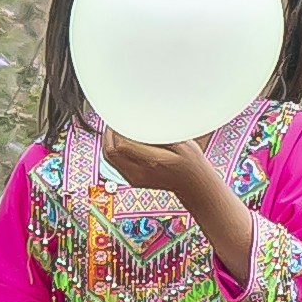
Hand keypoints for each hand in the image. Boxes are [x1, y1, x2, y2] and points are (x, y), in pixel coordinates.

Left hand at [120, 125, 253, 225]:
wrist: (193, 186)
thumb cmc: (191, 163)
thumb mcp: (182, 142)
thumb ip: (162, 132)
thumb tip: (146, 118)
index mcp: (152, 162)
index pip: (122, 144)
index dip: (118, 128)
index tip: (122, 115)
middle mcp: (139, 172)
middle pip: (110, 151)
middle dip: (110, 132)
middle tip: (116, 118)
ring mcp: (134, 178)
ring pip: (109, 157)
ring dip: (109, 139)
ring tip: (117, 126)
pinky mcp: (132, 178)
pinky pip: (113, 162)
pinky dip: (113, 148)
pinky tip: (120, 138)